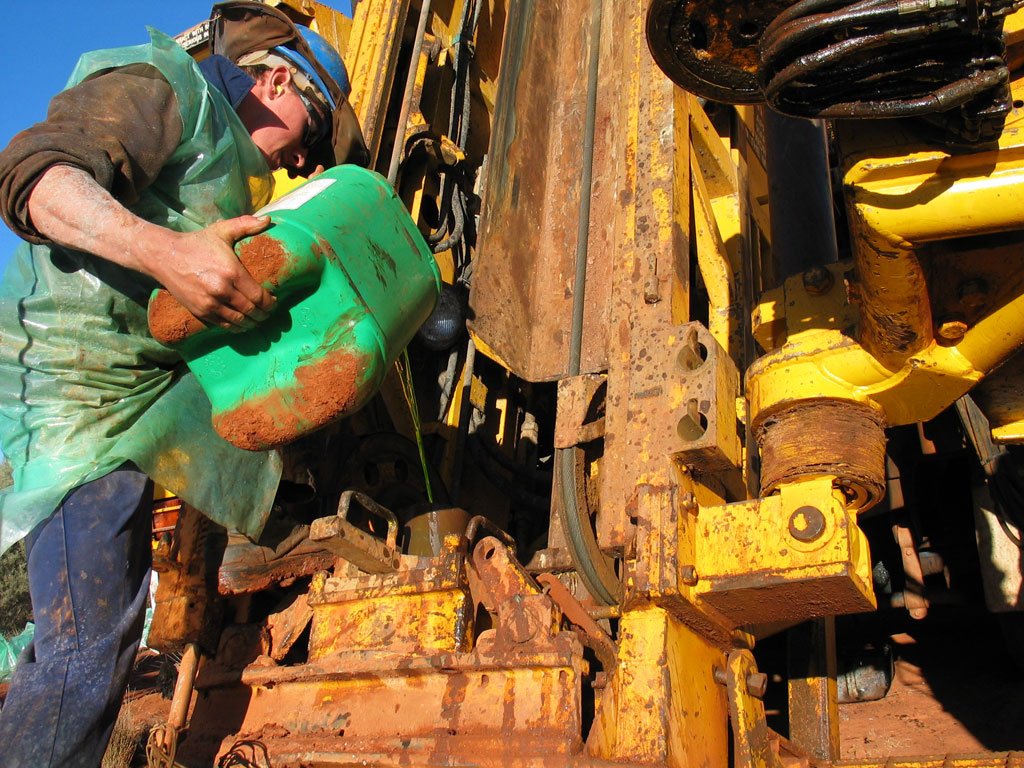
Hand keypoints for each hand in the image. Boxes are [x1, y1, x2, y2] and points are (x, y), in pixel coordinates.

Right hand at [145, 215, 276, 330]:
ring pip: (238, 321)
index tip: (274, 302)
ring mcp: (209, 303)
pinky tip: (242, 325)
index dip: (270, 303)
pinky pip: (223, 324)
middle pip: (251, 310)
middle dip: (263, 315)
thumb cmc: (197, 243)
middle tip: (268, 314)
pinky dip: (235, 327)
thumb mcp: (221, 230)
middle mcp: (222, 290)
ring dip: (251, 324)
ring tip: (257, 321)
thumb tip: (268, 220)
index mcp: (231, 272)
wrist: (164, 256)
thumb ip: (245, 224)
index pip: (259, 296)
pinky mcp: (200, 311)